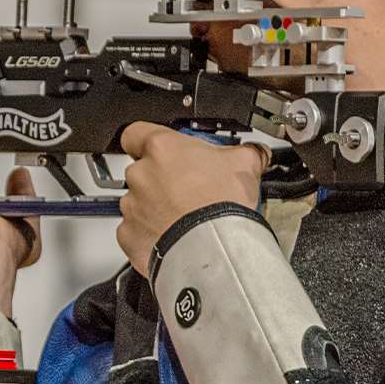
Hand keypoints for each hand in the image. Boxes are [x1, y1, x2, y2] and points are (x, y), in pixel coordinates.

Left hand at [116, 122, 267, 276]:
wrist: (213, 249)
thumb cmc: (222, 204)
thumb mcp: (244, 165)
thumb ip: (246, 152)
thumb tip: (256, 152)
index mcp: (161, 148)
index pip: (135, 134)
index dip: (146, 142)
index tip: (164, 152)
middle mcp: (140, 174)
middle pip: (142, 170)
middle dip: (160, 179)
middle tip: (187, 190)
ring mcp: (132, 206)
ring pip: (138, 202)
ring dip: (155, 207)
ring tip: (183, 218)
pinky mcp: (129, 234)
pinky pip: (135, 230)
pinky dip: (149, 233)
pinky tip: (172, 236)